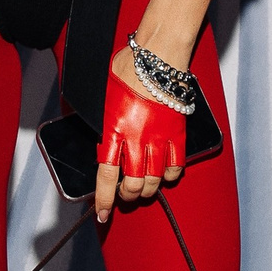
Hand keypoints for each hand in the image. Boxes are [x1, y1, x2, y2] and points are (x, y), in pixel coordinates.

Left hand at [95, 46, 186, 222]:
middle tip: (125, 194)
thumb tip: (94, 138)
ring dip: (147, 190)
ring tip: (143, 188)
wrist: (156, 57)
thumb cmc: (125, 71)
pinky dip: (170, 176)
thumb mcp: (100, 98)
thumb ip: (98, 123)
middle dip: (127, 196)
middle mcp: (136, 140)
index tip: (103, 213)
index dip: (104, 199)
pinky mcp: (177, 133)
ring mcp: (159, 138)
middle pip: (133, 184)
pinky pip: (176, 166)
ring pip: (154, 180)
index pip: (107, 176)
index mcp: (113, 131)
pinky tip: (164, 175)